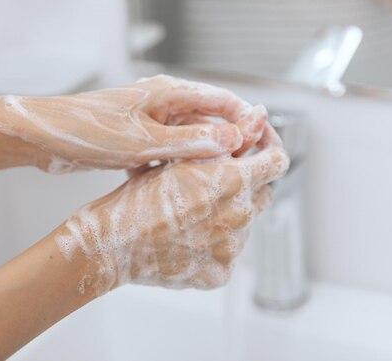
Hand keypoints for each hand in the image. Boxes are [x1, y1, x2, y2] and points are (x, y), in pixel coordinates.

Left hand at [0, 75, 268, 172]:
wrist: (43, 137)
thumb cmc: (88, 130)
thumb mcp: (144, 140)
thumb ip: (191, 140)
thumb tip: (235, 138)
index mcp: (170, 93)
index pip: (225, 102)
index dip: (250, 122)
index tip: (268, 145)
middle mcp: (165, 103)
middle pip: (212, 120)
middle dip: (232, 144)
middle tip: (248, 169)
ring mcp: (152, 121)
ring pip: (192, 139)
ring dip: (205, 158)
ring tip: (220, 183)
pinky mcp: (139, 138)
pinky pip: (170, 152)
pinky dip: (179, 166)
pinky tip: (181, 184)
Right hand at [54, 134, 287, 293]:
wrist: (113, 243)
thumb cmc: (139, 198)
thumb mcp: (181, 158)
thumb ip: (227, 141)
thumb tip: (257, 118)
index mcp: (232, 181)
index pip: (277, 161)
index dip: (270, 151)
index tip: (259, 150)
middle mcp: (240, 216)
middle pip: (262, 194)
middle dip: (245, 185)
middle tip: (213, 184)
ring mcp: (231, 248)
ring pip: (245, 225)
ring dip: (229, 216)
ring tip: (192, 215)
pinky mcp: (220, 273)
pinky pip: (228, 254)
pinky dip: (215, 246)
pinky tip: (188, 239)